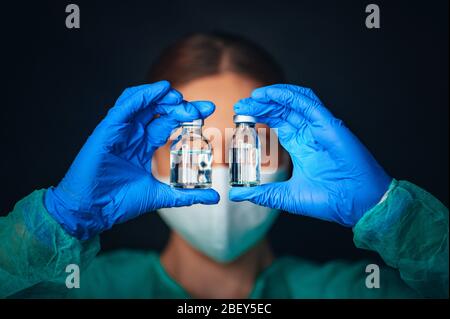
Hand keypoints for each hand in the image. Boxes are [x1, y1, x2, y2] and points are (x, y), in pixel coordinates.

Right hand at [45, 81, 218, 239]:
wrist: (93, 212)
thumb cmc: (119, 202)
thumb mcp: (160, 195)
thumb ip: (187, 195)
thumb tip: (214, 198)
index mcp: (143, 146)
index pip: (168, 123)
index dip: (187, 115)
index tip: (208, 110)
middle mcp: (132, 135)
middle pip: (159, 111)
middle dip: (181, 105)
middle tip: (201, 108)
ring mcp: (119, 131)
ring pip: (141, 103)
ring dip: (161, 96)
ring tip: (180, 97)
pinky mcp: (107, 131)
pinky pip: (124, 108)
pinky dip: (141, 96)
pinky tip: (159, 91)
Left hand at [229, 84, 390, 226]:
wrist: (356, 205)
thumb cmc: (330, 200)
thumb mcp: (286, 196)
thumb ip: (263, 194)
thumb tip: (236, 195)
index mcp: (301, 145)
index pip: (277, 122)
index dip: (259, 116)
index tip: (240, 116)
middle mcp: (310, 133)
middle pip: (282, 110)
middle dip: (261, 105)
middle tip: (240, 106)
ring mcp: (320, 127)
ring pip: (295, 101)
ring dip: (273, 96)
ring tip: (253, 98)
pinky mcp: (330, 124)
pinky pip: (309, 103)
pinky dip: (289, 96)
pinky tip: (271, 95)